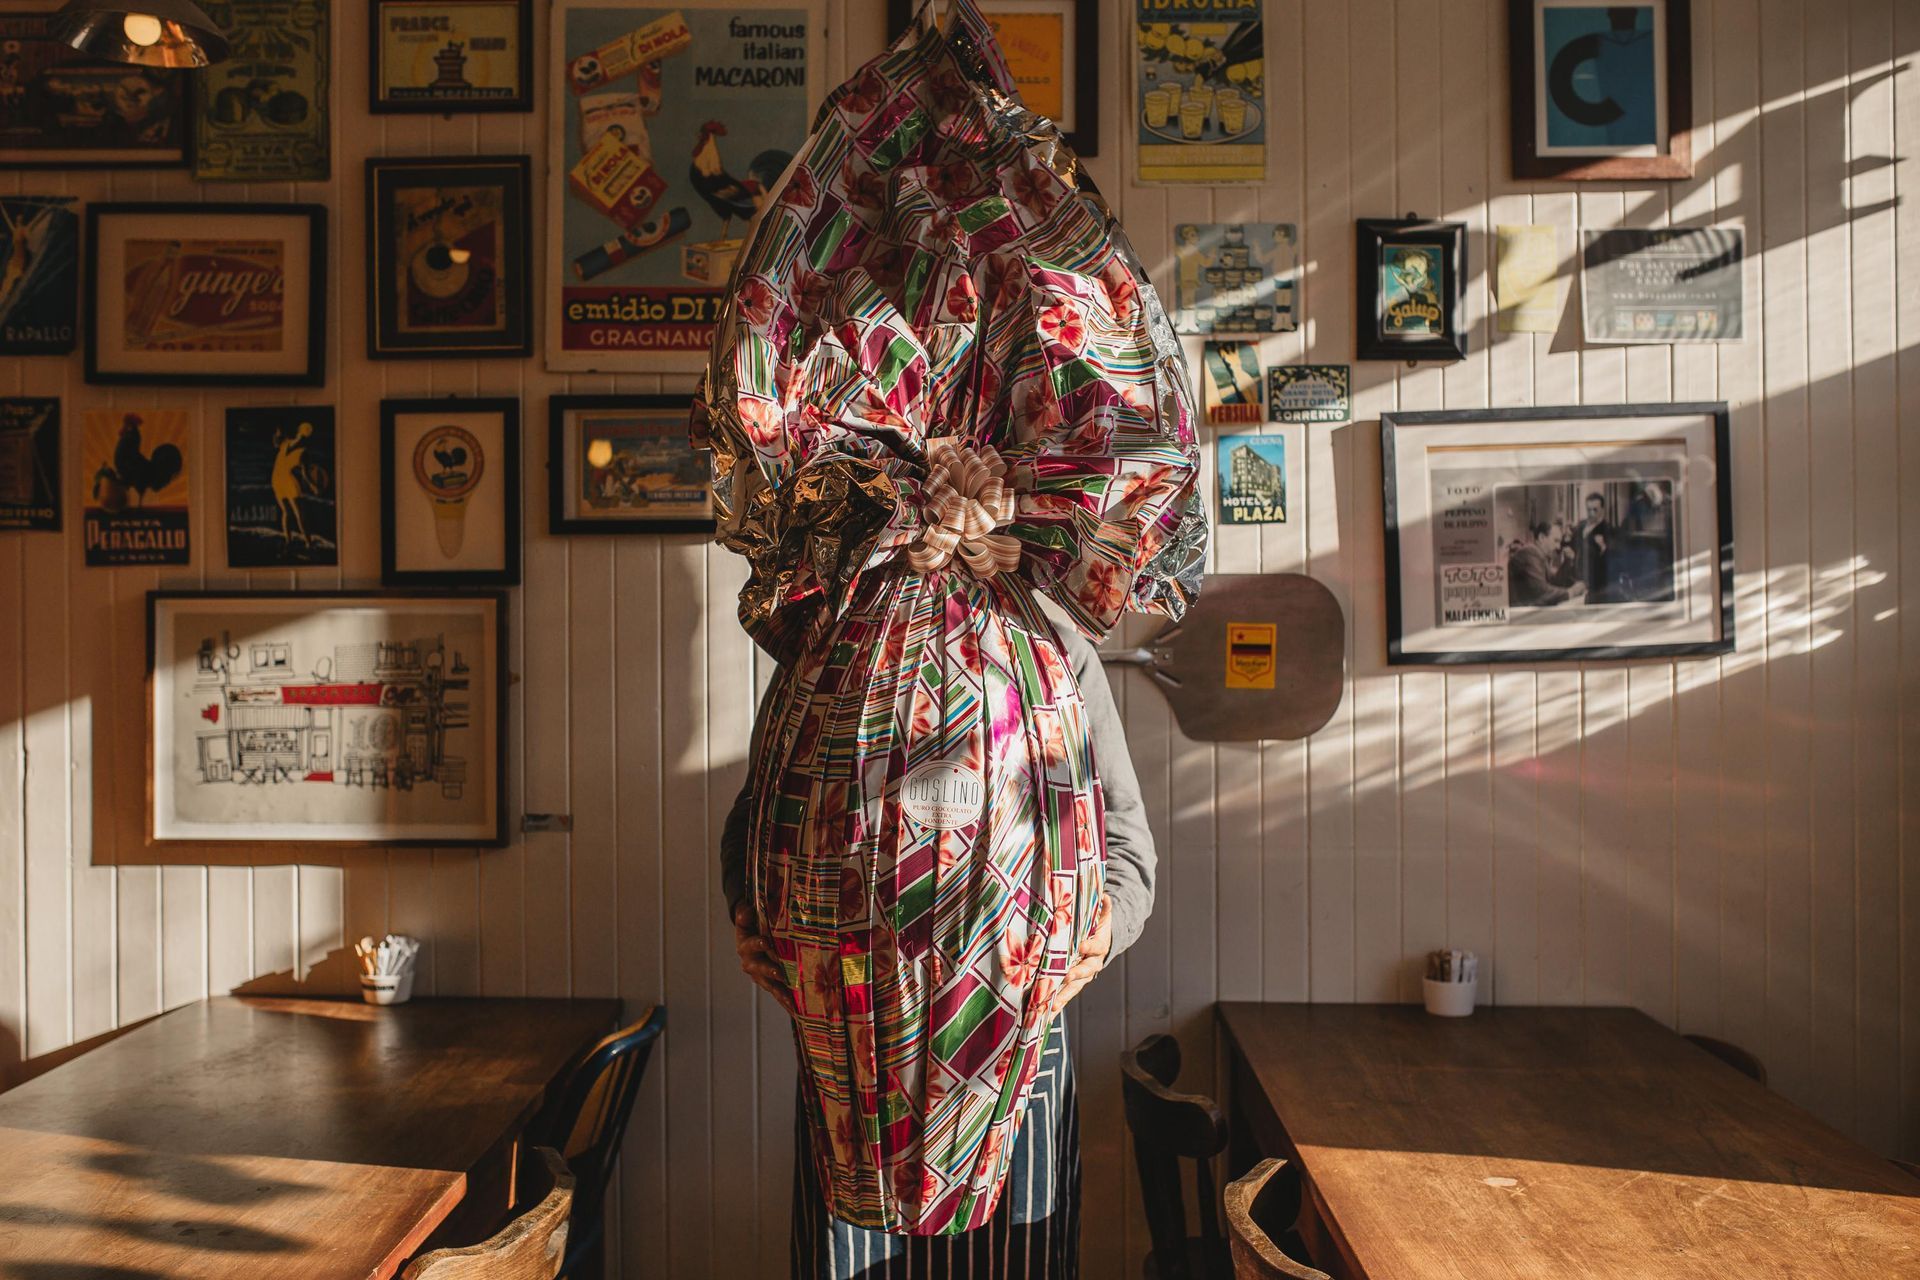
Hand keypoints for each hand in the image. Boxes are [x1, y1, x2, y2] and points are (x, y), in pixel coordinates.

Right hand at [732, 900, 792, 1012]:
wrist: (752, 939)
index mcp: (745, 944)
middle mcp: (751, 962)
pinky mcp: (770, 984)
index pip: (749, 944)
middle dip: (769, 970)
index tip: (765, 942)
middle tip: (779, 973)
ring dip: (779, 991)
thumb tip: (746, 910)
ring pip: (769, 984)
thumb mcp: (747, 916)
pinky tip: (796, 1010)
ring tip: (789, 998)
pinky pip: (778, 993)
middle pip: (759, 967)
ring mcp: (760, 975)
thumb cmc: (753, 925)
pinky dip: (786, 1002)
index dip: (757, 944)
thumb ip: (745, 913)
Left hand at [1049, 894, 1111, 1016]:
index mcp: (1100, 946)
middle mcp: (1093, 963)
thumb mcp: (1102, 916)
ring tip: (1052, 1004)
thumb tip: (1105, 895)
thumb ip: (1103, 909)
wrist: (1103, 942)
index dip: (1088, 947)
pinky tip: (1046, 1013)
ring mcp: (1083, 975)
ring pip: (1075, 987)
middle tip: (1066, 978)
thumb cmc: (1096, 927)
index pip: (1095, 947)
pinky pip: (1066, 994)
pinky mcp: (1074, 983)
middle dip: (1076, 975)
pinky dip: (1057, 1004)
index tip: (1080, 946)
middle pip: (1086, 971)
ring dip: (1064, 996)